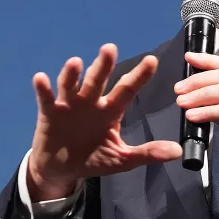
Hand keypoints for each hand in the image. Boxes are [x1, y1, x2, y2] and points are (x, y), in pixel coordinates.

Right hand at [27, 44, 182, 200]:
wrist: (61, 169)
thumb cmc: (94, 158)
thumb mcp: (122, 158)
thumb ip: (148, 153)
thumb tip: (177, 151)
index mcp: (111, 111)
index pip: (127, 90)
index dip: (139, 76)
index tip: (152, 61)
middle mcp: (91, 102)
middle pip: (98, 80)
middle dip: (103, 65)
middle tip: (110, 49)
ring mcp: (70, 105)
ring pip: (72, 85)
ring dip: (72, 74)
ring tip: (76, 62)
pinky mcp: (50, 113)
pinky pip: (46, 98)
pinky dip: (43, 89)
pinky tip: (41, 79)